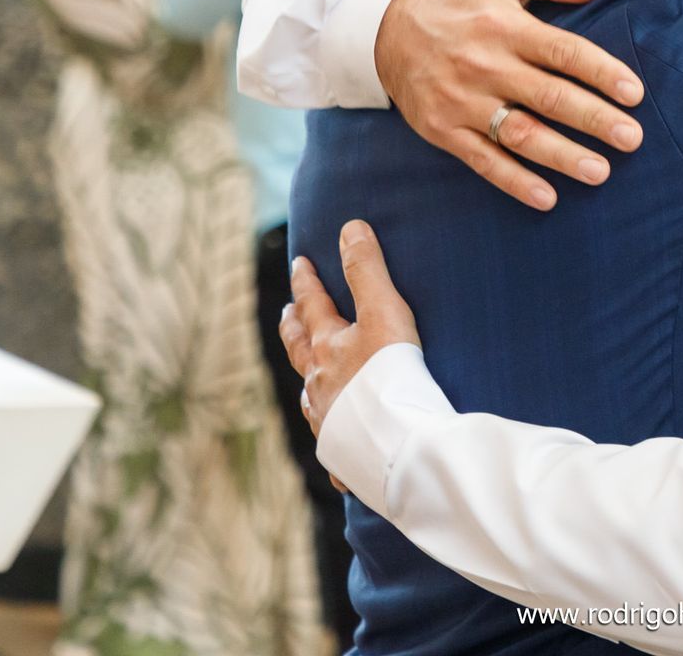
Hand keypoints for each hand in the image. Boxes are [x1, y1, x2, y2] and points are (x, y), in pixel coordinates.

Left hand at [280, 220, 419, 441]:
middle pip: (299, 351)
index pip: (312, 307)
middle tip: (286, 314)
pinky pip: (335, 442)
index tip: (299, 263)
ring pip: (310, 397)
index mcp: (327, 349)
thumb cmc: (391, 376)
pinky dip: (336, 434)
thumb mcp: (383, 313)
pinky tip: (341, 440)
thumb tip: (349, 227)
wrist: (397, 443)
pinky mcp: (343, 454)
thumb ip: (367, 270)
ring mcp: (327, 422)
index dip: (305, 282)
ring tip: (310, 377)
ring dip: (309, 381)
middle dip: (293, 328)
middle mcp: (319, 385)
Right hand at [375, 0, 646, 210]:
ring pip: (519, 134)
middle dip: (594, 119)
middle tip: (632, 138)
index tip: (634, 93)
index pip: (562, 51)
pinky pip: (482, 161)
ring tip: (601, 172)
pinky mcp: (443, 130)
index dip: (600, 72)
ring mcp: (462, 101)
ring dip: (562, 156)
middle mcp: (485, 65)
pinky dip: (514, 181)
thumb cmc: (460, 3)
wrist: (387, 31)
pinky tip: (547, 197)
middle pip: (548, 96)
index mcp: (505, 26)